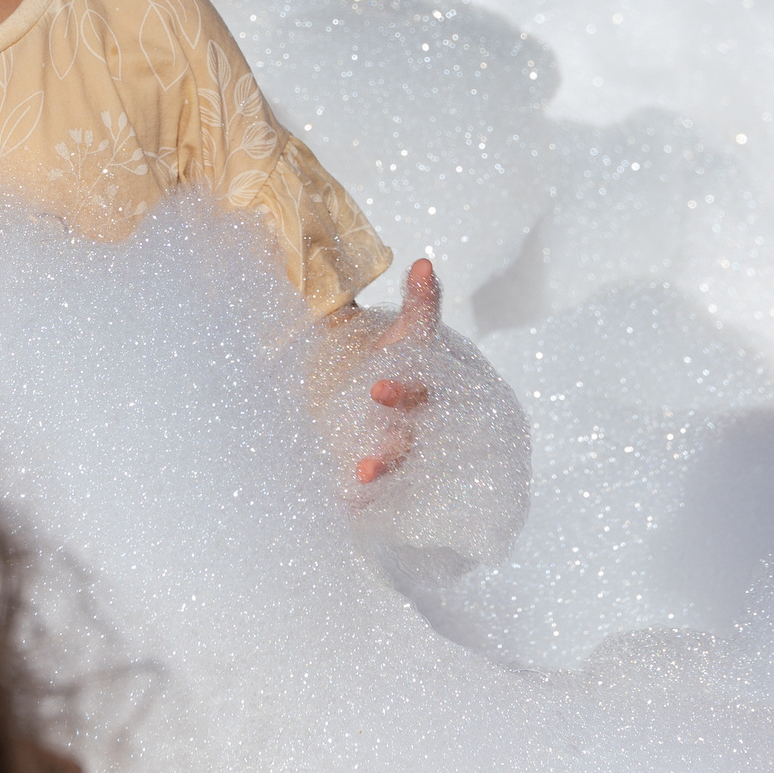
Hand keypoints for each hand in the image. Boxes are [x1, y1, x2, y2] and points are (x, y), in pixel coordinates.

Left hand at [356, 258, 437, 484]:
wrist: (370, 384)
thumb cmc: (392, 356)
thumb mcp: (404, 331)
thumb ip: (419, 302)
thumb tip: (422, 263)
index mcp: (428, 385)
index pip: (421, 387)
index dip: (402, 391)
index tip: (375, 390)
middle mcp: (421, 422)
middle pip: (413, 437)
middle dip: (392, 449)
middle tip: (364, 464)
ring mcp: (402, 446)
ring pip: (399, 465)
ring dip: (380, 474)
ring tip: (358, 482)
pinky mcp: (382, 466)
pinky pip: (383, 490)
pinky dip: (366, 502)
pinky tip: (346, 509)